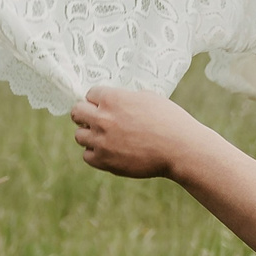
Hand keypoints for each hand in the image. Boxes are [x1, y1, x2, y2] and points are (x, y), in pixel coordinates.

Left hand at [70, 87, 204, 180]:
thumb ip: (126, 99)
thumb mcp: (148, 98)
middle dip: (84, 114)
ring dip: (89, 135)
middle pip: (76, 112)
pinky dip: (95, 153)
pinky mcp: (105, 161)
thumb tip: (116, 102)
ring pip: (79, 136)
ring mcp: (101, 141)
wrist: (179, 148)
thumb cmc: (169, 120)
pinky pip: (87, 156)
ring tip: (103, 137)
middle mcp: (102, 119)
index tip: (104, 104)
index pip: (90, 93)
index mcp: (112, 99)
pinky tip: (108, 151)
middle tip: (93, 118)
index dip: (98, 99)